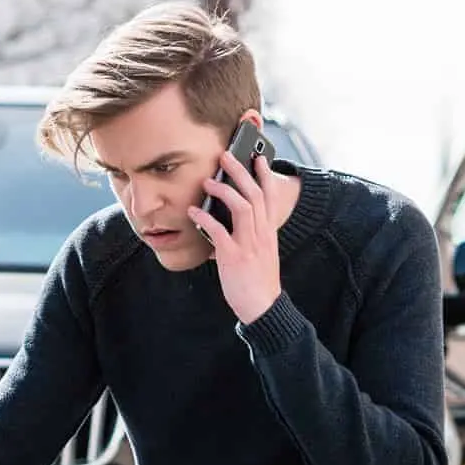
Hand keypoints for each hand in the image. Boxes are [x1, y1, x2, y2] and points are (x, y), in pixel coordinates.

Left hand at [190, 151, 281, 324]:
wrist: (263, 308)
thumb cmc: (258, 282)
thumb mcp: (262, 254)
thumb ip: (252, 236)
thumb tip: (230, 222)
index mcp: (268, 233)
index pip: (270, 197)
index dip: (264, 176)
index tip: (258, 158)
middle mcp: (261, 234)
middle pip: (255, 194)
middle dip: (240, 172)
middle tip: (226, 156)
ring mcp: (249, 245)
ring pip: (242, 207)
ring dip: (224, 190)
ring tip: (208, 181)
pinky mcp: (234, 257)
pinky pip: (219, 231)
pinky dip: (205, 218)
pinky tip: (194, 211)